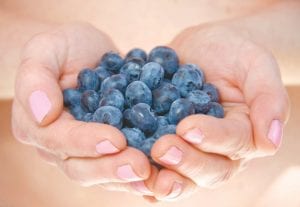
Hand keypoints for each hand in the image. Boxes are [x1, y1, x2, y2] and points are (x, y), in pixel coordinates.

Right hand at [11, 23, 153, 192]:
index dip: (85, 142)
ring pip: (103, 173)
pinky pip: (122, 163)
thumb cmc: (64, 47)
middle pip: (81, 167)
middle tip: (140, 166)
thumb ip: (35, 78)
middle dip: (110, 168)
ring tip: (153, 173)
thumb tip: (41, 114)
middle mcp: (60, 146)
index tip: (115, 139)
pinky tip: (161, 172)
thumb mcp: (45, 49)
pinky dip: (140, 172)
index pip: (59, 140)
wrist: (90, 52)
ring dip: (128, 176)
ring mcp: (86, 150)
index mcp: (38, 125)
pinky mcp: (110, 147)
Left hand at [147, 24, 289, 200]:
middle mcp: (217, 151)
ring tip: (141, 171)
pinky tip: (125, 170)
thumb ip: (268, 98)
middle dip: (185, 162)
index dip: (212, 139)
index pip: (233, 143)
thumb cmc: (233, 54)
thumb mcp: (255, 64)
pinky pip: (156, 165)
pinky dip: (142, 172)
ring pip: (181, 175)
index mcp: (243, 134)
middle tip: (162, 149)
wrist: (204, 50)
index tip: (188, 127)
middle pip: (207, 170)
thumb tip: (272, 139)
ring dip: (161, 177)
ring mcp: (190, 151)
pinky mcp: (164, 143)